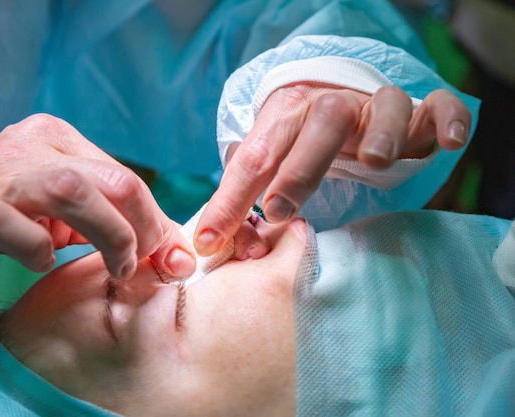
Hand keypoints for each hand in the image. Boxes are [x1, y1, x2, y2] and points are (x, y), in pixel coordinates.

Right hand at [0, 114, 194, 288]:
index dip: (155, 220)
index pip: (126, 176)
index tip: (168, 256)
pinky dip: (39, 251)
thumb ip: (116, 225)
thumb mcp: (69, 217)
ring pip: (74, 192)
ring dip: (110, 237)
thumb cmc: (9, 219)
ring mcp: (1, 176)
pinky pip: (17, 227)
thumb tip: (178, 257)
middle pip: (114, 179)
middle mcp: (32, 148)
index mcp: (59, 140)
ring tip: (117, 269)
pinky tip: (42, 262)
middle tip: (141, 264)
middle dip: (143, 228)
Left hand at [194, 85, 470, 254]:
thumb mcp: (269, 163)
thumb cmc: (299, 143)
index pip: (253, 158)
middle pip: (317, 124)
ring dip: (380, 132)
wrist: (346, 103)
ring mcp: (375, 106)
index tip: (210, 241)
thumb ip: (243, 197)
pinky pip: (436, 107)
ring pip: (382, 106)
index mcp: (285, 116)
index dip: (229, 200)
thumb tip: (213, 240)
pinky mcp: (418, 112)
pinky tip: (445, 143)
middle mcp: (329, 105)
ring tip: (375, 162)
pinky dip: (444, 121)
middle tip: (276, 211)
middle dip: (298, 169)